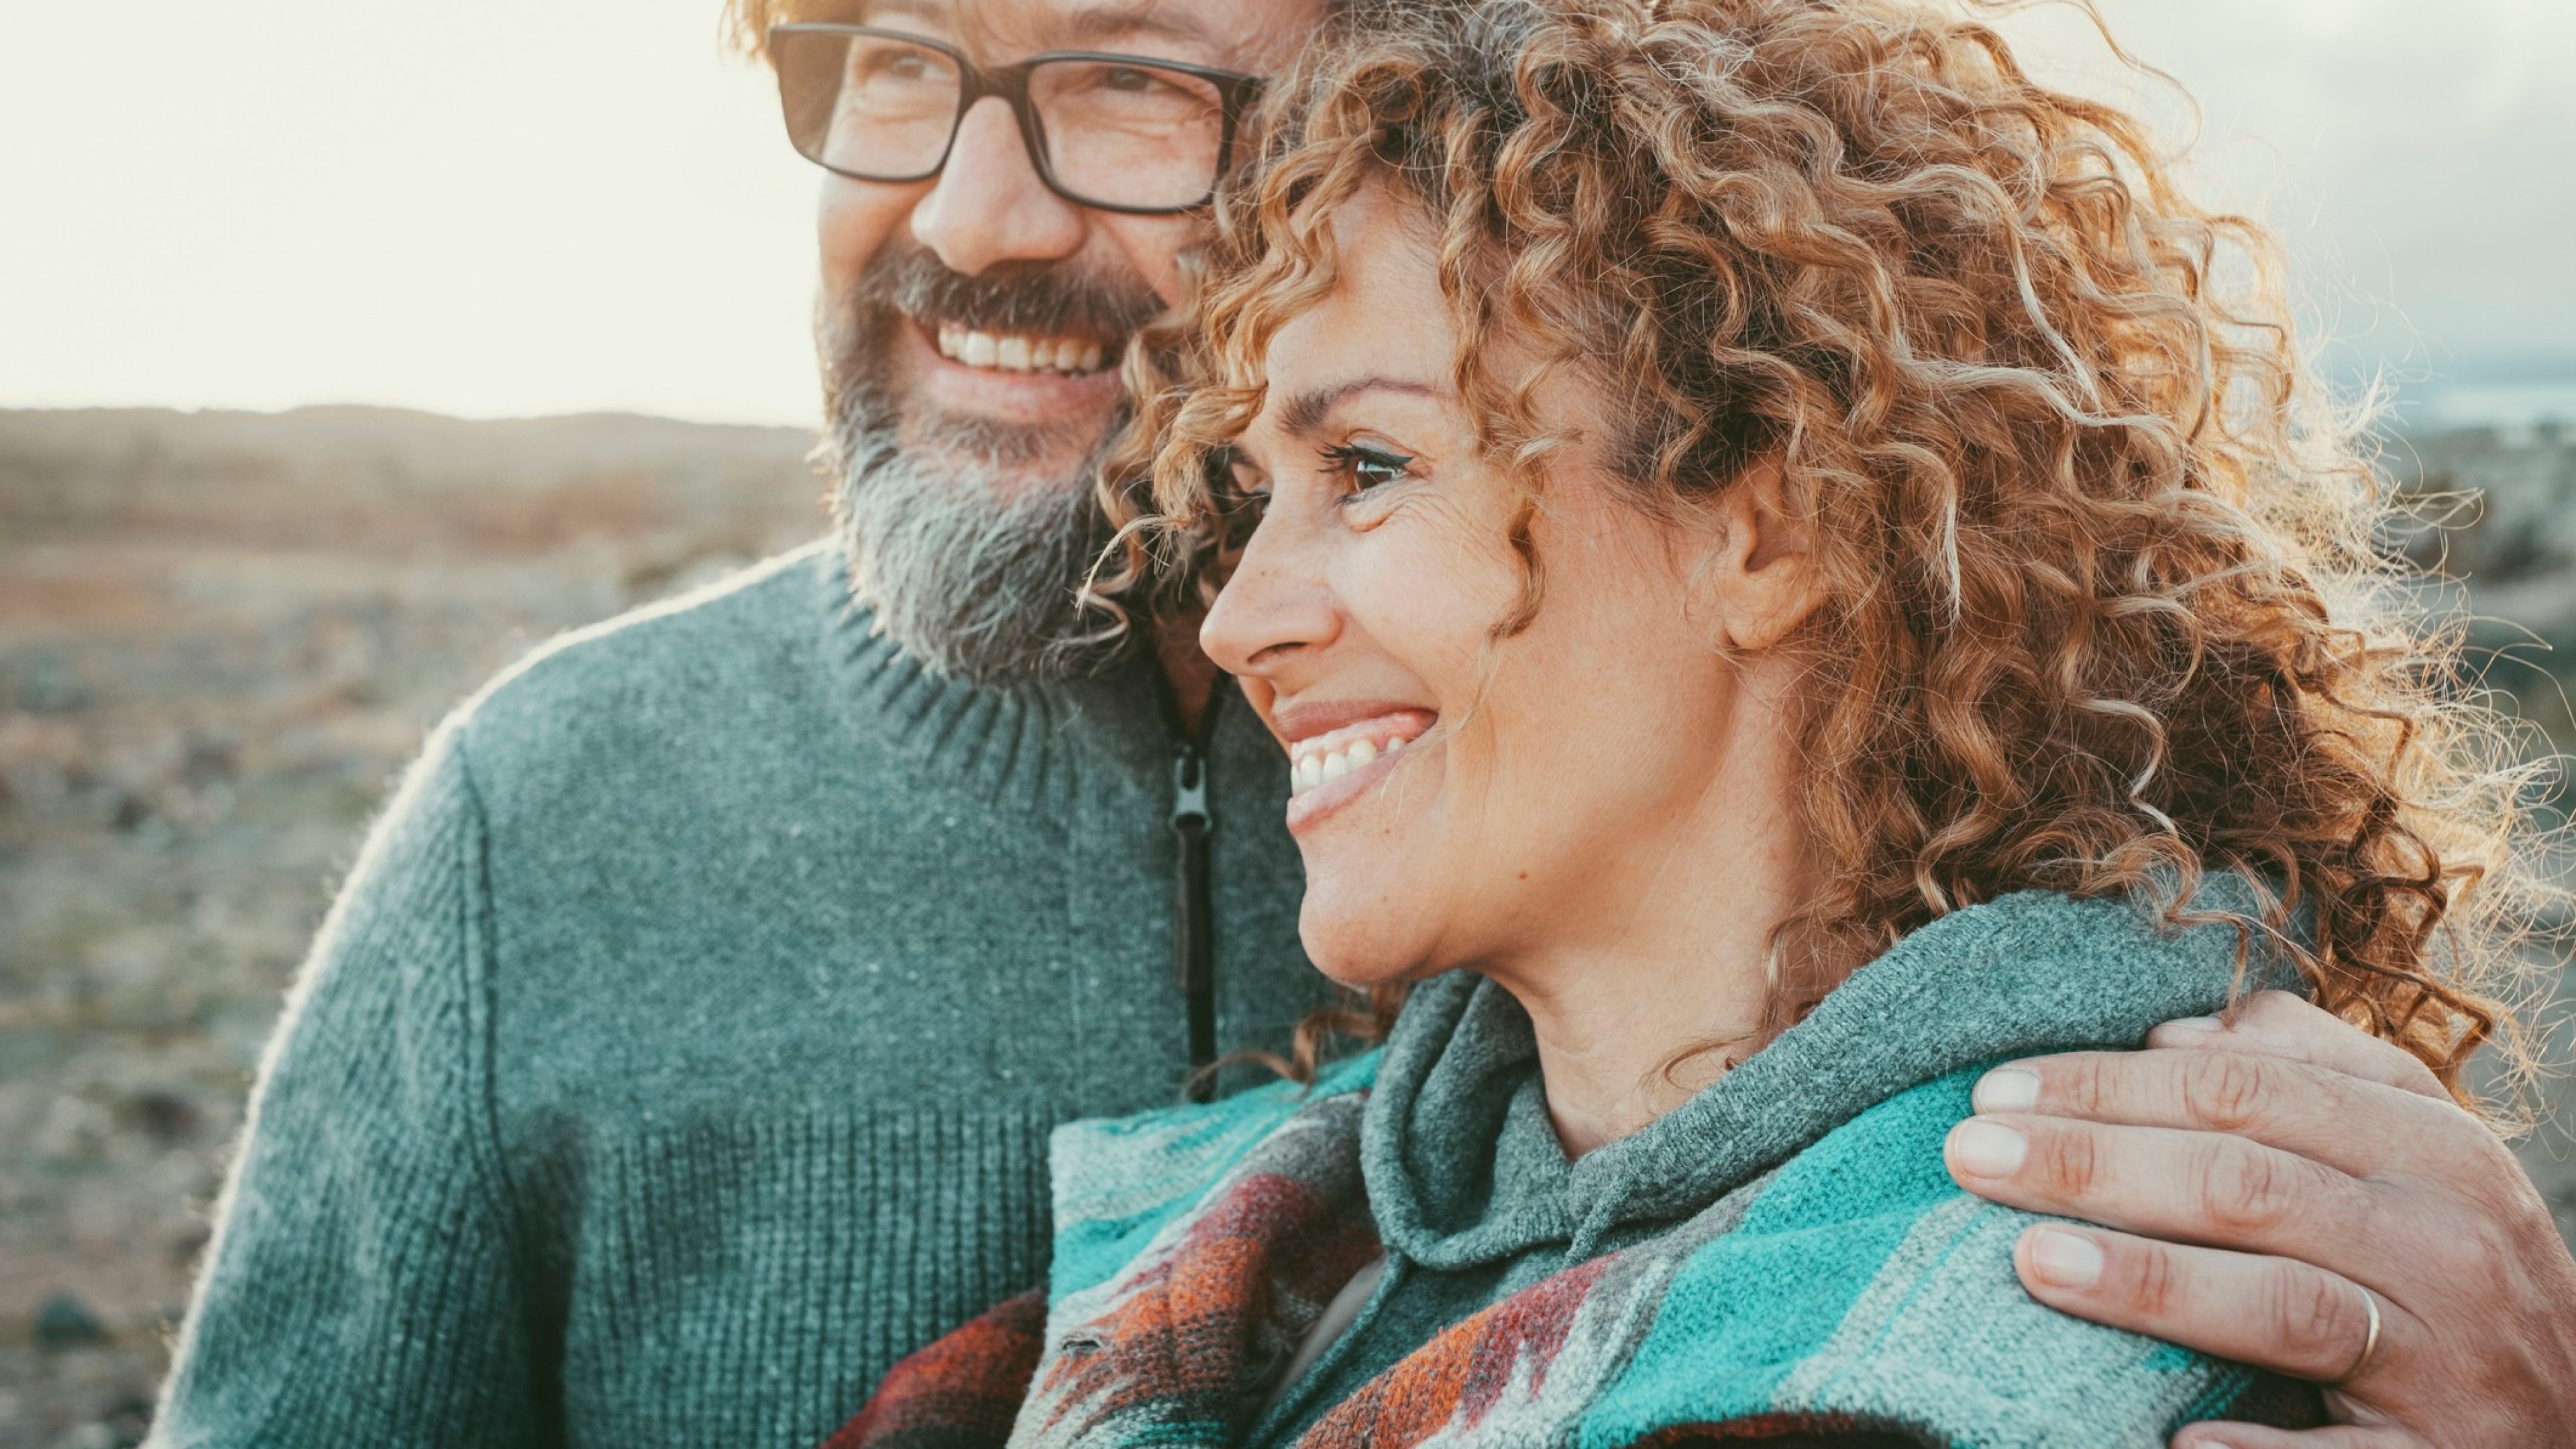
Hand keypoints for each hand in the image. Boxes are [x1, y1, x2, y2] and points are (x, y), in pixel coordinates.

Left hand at [1939, 991, 2575, 1448]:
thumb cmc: (2453, 1267)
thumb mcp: (2412, 1153)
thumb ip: (2306, 1072)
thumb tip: (2173, 1033)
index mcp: (2434, 1148)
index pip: (2245, 1091)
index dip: (2109, 1084)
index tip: (1993, 1091)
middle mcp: (2449, 1244)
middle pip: (2244, 1183)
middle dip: (2091, 1162)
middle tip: (1968, 1156)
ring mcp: (2452, 1363)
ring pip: (2283, 1304)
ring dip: (2148, 1282)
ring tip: (2028, 1259)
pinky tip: (2167, 1435)